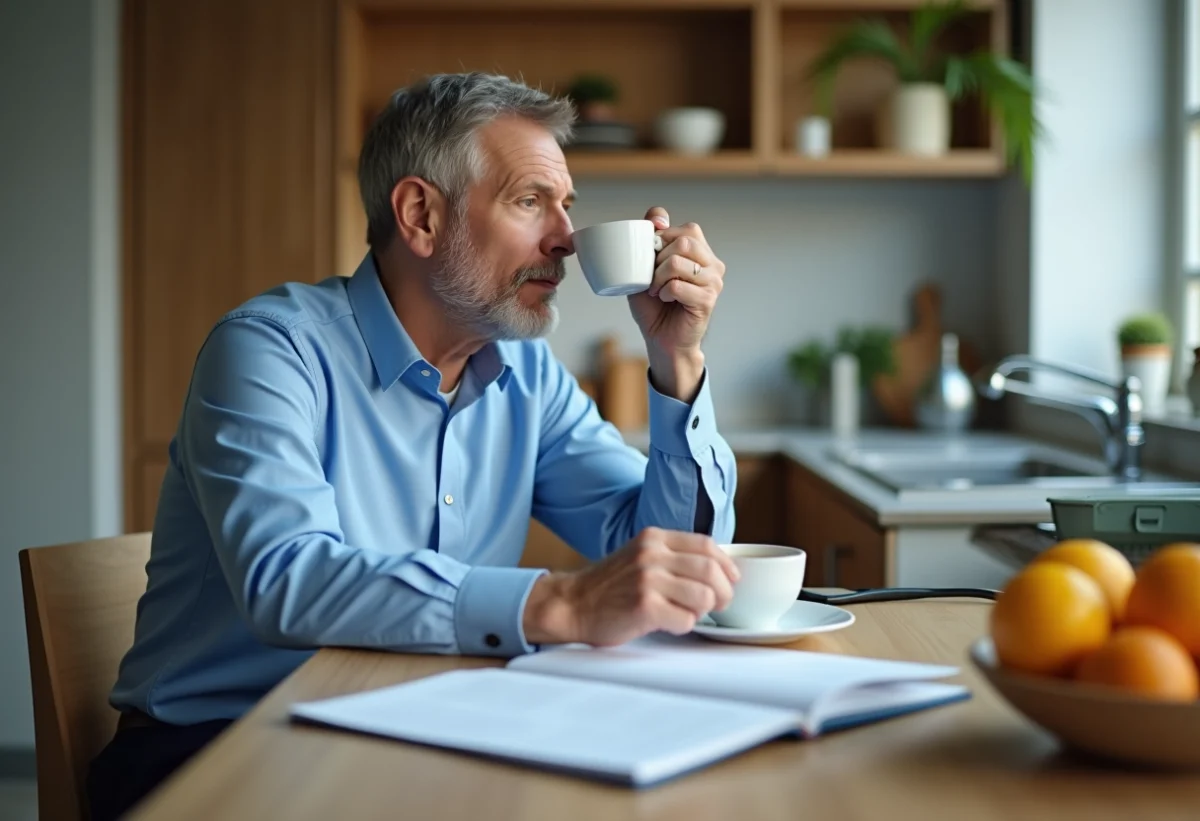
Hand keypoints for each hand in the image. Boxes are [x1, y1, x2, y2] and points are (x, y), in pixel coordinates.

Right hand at [522, 527, 739, 646]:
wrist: (572, 604)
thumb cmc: (608, 586)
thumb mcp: (639, 556)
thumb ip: (672, 556)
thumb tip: (717, 569)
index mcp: (654, 538)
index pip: (706, 544)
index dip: (726, 565)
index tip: (731, 579)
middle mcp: (652, 554)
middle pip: (711, 570)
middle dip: (723, 592)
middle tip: (718, 604)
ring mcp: (648, 580)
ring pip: (703, 596)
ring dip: (702, 611)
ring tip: (687, 614)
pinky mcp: (644, 606)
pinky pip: (686, 620)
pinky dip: (684, 626)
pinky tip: (669, 623)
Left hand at [627, 207, 726, 400]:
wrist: (662, 339)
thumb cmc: (655, 305)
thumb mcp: (645, 267)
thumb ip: (650, 239)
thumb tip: (656, 217)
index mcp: (701, 252)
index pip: (686, 229)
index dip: (662, 239)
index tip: (650, 258)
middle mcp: (712, 264)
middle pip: (684, 241)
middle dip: (658, 258)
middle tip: (651, 278)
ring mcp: (713, 282)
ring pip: (680, 261)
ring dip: (659, 277)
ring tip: (656, 290)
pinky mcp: (708, 300)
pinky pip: (679, 285)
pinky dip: (665, 292)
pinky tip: (665, 299)